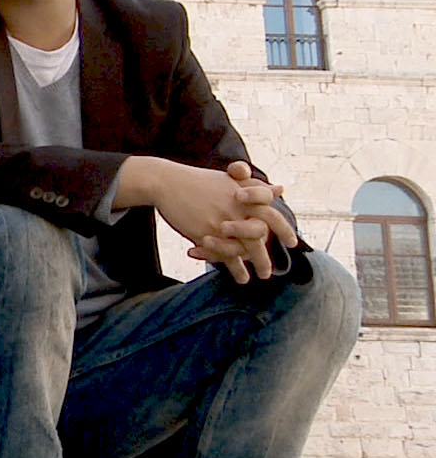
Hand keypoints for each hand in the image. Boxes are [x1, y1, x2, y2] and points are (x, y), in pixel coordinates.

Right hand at [133, 158, 290, 283]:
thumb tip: (280, 190)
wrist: (165, 182)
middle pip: (261, 236)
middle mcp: (238, 208)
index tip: (293, 244)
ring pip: (246, 249)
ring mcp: (222, 222)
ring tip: (258, 277)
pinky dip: (234, 268)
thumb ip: (256, 187)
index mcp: (246, 195)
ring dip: (255, 265)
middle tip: (269, 272)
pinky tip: (240, 277)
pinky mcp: (206, 233)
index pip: (273, 215)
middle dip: (267, 256)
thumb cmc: (196, 181)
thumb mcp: (228, 180)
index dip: (284, 230)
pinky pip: (225, 255)